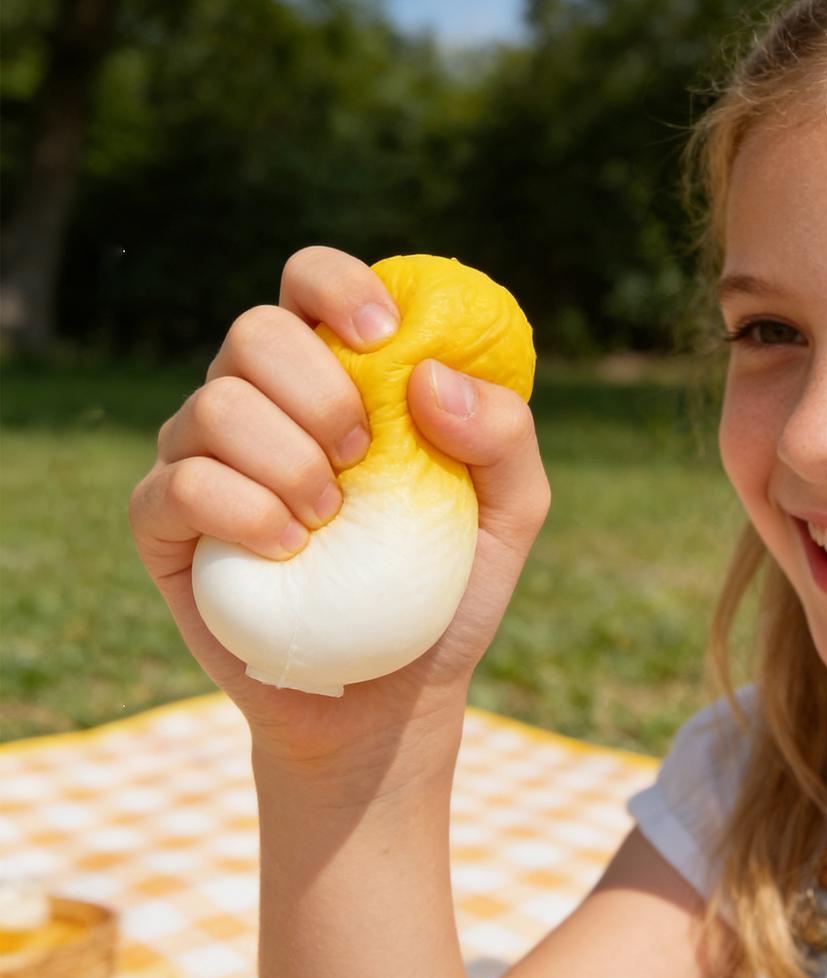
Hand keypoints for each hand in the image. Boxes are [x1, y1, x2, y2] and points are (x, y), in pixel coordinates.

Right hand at [129, 247, 549, 781]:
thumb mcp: (510, 513)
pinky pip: (181, 484)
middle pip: (254, 331)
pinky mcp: (166, 522)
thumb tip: (432, 377)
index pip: (308, 282)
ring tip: (332, 519)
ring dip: (288, 460)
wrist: (392, 696)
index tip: (385, 336)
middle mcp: (261, 403)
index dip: (338, 284)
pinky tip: (291, 551)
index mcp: (334, 378)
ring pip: (214, 405)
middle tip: (364, 457)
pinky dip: (242, 510)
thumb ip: (505, 435)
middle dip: (319, 391)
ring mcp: (204, 459)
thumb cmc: (446, 589)